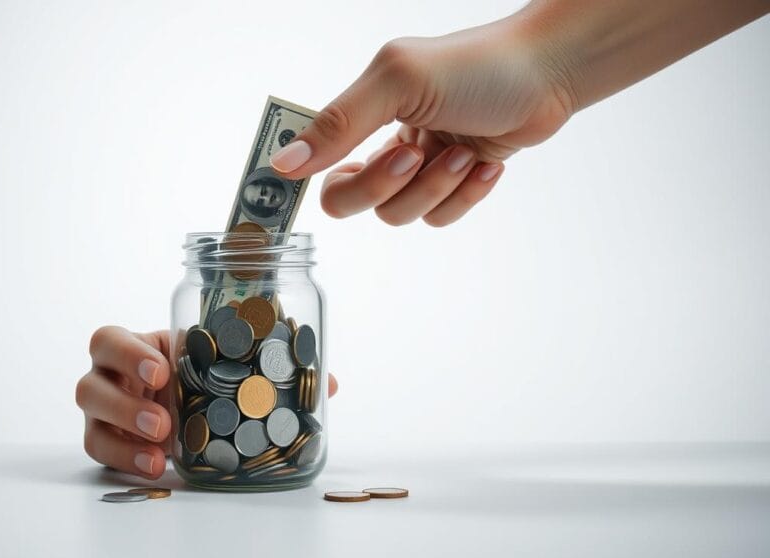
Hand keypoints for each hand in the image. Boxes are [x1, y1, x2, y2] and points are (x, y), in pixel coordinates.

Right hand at [76, 326, 338, 478]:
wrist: (181, 420)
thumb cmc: (202, 386)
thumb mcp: (228, 375)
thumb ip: (269, 373)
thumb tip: (328, 382)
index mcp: (139, 348)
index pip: (111, 339)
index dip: (129, 352)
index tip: (165, 370)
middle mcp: (113, 376)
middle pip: (90, 376)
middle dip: (124, 398)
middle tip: (164, 420)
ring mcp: (104, 410)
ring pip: (88, 415)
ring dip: (123, 429)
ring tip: (163, 446)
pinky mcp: (104, 441)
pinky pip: (97, 448)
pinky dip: (124, 458)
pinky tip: (156, 466)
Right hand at [271, 21, 576, 226]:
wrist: (550, 73)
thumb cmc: (476, 66)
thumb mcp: (398, 83)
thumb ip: (340, 123)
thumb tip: (283, 162)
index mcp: (363, 112)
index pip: (318, 162)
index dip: (315, 177)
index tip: (316, 182)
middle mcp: (385, 140)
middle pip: (352, 201)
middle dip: (385, 187)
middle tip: (414, 157)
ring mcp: (420, 165)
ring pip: (400, 213)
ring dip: (435, 187)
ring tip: (464, 152)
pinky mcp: (454, 182)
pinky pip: (440, 216)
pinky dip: (464, 195)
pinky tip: (484, 163)